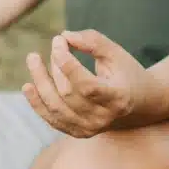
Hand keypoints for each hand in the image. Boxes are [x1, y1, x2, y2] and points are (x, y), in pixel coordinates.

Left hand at [23, 29, 146, 136]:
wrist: (140, 104)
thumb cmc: (125, 72)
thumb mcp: (116, 53)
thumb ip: (93, 41)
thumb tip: (64, 36)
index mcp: (118, 97)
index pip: (86, 85)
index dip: (67, 63)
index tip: (58, 40)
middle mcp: (104, 118)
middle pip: (68, 93)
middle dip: (55, 65)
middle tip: (55, 43)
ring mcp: (91, 128)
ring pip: (56, 108)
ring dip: (40, 82)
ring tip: (33, 58)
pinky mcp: (80, 132)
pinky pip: (52, 120)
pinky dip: (37, 104)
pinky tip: (28, 86)